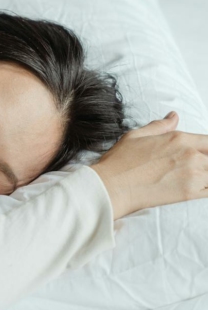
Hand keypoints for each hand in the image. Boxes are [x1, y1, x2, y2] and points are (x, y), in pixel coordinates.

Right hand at [91, 111, 207, 218]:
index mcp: (179, 138)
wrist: (110, 187)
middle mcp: (190, 154)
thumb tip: (174, 117)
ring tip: (193, 179)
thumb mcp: (136, 136)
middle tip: (194, 169)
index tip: (201, 155)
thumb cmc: (118, 163)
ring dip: (205, 176)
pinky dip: (206, 189)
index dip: (207, 149)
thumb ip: (159, 126)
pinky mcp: (189, 193)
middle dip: (205, 163)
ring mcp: (192, 174)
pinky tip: (198, 189)